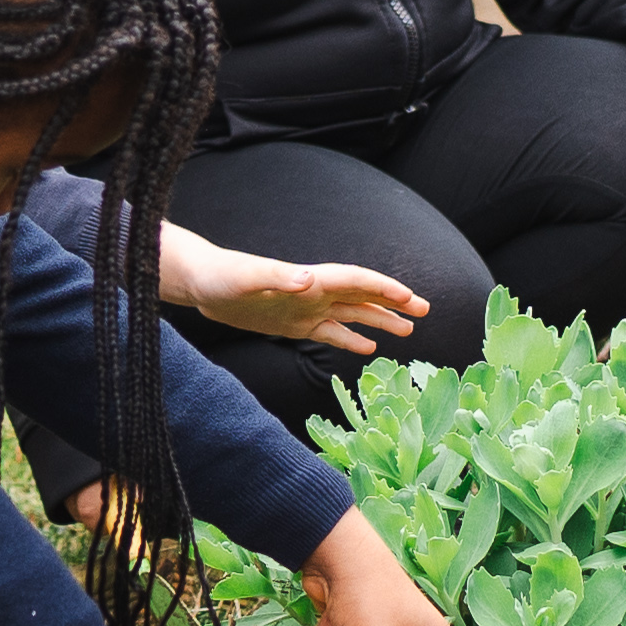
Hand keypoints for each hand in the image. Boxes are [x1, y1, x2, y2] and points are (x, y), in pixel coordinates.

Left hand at [165, 227, 425, 360]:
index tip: (411, 299)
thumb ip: (278, 277)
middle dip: (394, 303)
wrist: (201, 284)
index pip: (357, 282)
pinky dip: (350, 339)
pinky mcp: (294, 324)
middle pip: (363, 296)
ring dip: (379, 321)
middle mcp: (314, 292)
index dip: (384, 289)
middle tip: (425, 311)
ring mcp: (306, 308)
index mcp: (310, 280)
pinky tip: (367, 348)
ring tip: (408, 332)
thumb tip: (309, 279)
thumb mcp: (247, 278)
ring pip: (352, 315)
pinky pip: (330, 333)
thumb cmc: (222, 277)